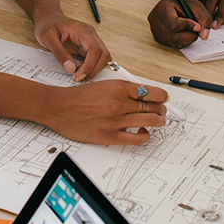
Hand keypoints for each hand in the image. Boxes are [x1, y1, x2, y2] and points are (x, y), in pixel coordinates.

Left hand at [34, 13, 110, 81]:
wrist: (49, 18)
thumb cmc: (47, 25)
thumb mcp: (47, 38)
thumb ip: (59, 53)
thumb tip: (71, 68)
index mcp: (82, 31)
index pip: (95, 50)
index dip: (89, 66)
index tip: (78, 76)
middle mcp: (91, 35)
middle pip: (104, 55)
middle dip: (93, 70)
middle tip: (78, 77)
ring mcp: (92, 40)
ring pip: (104, 58)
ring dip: (94, 70)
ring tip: (78, 74)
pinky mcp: (89, 47)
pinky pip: (97, 59)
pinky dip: (91, 68)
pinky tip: (80, 70)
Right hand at [45, 79, 168, 144]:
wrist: (59, 108)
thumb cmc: (78, 97)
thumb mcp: (103, 85)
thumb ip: (123, 90)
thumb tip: (142, 95)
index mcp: (118, 87)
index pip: (151, 92)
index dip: (162, 96)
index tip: (164, 98)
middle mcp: (119, 103)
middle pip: (152, 107)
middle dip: (161, 110)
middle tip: (162, 111)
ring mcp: (116, 120)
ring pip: (149, 121)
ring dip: (158, 122)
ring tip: (157, 121)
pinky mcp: (110, 135)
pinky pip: (137, 138)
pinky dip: (145, 136)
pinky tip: (144, 132)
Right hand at [148, 0, 211, 47]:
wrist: (175, 2)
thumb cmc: (185, 2)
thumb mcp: (197, 6)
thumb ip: (204, 19)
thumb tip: (204, 36)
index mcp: (162, 8)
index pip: (174, 24)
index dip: (188, 27)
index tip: (198, 26)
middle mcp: (155, 20)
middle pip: (174, 37)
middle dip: (189, 35)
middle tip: (197, 30)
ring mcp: (155, 30)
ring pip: (174, 42)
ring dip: (187, 39)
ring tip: (192, 30)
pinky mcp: (157, 37)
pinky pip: (172, 44)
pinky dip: (182, 41)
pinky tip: (185, 33)